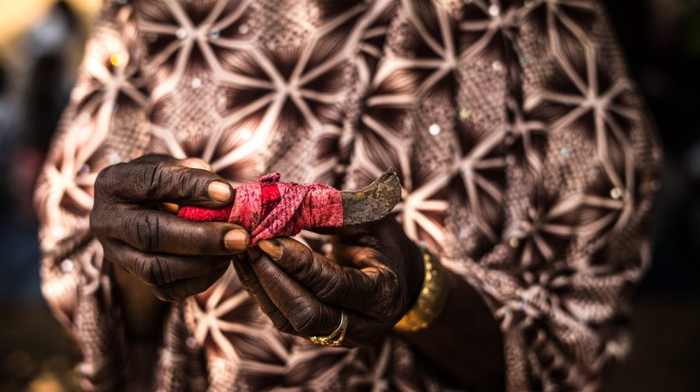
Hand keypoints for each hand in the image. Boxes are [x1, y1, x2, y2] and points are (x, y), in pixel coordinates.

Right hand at [90, 154, 249, 301]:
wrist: (144, 212)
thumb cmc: (167, 183)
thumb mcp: (177, 167)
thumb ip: (197, 176)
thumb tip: (226, 200)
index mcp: (115, 183)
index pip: (151, 182)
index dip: (190, 187)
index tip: (227, 194)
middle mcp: (106, 221)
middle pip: (149, 234)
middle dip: (200, 238)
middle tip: (239, 236)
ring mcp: (116, 254)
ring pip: (155, 269)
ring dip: (202, 262)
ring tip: (235, 249)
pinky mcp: (134, 279)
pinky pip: (166, 290)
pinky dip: (200, 279)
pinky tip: (223, 263)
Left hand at [233, 217, 424, 346]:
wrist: (402, 277)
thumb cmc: (386, 242)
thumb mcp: (370, 219)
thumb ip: (331, 212)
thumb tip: (283, 201)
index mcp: (384, 294)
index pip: (333, 285)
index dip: (297, 263)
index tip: (267, 239)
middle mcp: (365, 326)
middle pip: (306, 313)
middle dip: (272, 279)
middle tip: (248, 245)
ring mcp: (342, 337)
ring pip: (289, 321)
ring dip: (260, 286)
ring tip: (242, 252)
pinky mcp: (321, 335)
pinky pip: (284, 319)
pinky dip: (263, 292)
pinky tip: (250, 266)